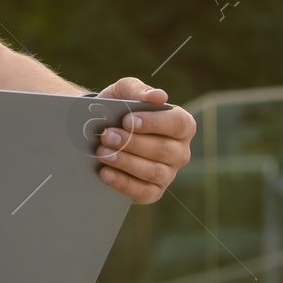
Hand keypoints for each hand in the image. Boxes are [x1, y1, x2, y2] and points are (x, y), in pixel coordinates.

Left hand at [91, 77, 194, 203]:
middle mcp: (180, 151)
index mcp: (181, 124)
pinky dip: (123, 183)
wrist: (100, 129)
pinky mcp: (154, 192)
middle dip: (132, 143)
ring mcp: (168, 173)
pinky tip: (105, 173)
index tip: (128, 120)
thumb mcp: (125, 92)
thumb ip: (140, 90)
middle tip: (107, 136)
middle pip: (164, 150)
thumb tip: (159, 96)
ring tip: (102, 152)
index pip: (179, 124)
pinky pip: (144, 192)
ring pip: (154, 172)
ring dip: (126, 162)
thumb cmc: (120, 108)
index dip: (155, 123)